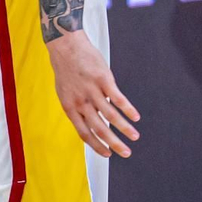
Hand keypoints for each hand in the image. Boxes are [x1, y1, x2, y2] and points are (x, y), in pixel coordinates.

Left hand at [46, 30, 138, 157]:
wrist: (65, 47)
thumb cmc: (66, 71)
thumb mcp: (65, 93)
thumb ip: (77, 108)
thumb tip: (91, 123)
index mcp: (69, 107)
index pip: (84, 133)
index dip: (96, 146)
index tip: (107, 154)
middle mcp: (81, 102)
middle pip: (99, 128)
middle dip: (114, 143)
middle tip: (126, 153)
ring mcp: (92, 91)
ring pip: (111, 116)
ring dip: (125, 128)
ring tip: (135, 136)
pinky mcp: (103, 79)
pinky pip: (118, 99)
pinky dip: (128, 109)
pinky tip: (136, 117)